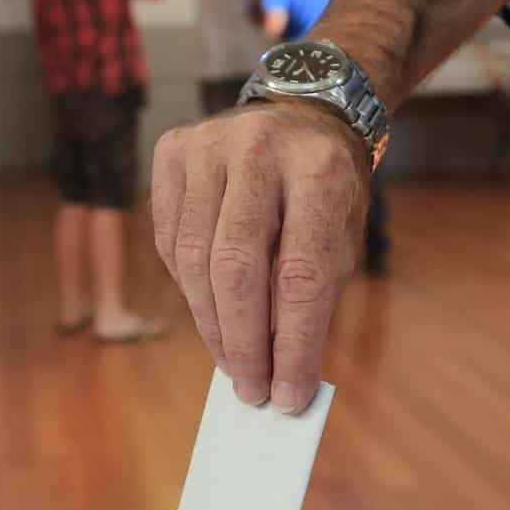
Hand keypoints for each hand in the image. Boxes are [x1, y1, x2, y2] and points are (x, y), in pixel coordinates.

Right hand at [152, 100, 370, 413]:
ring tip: (233, 360)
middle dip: (242, 342)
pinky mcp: (173, 149)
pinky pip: (169, 239)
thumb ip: (313, 298)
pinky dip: (189, 286)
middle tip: (251, 389)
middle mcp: (260, 147)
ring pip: (192, 259)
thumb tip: (276, 373)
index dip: (293, 345)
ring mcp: (209, 143)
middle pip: (236, 268)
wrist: (302, 113)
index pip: (302, 275)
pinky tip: (211, 307)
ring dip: (211, 324)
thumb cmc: (326, 189)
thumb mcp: (341, 236)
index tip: (289, 396)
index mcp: (321, 169)